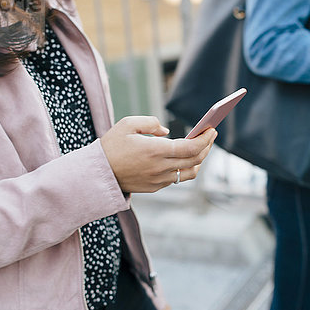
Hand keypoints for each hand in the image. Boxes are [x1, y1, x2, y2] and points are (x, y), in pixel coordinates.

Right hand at [100, 116, 216, 192]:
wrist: (98, 173)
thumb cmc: (111, 146)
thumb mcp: (128, 124)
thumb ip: (150, 122)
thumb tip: (167, 131)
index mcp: (155, 150)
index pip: (191, 147)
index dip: (205, 139)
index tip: (212, 129)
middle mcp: (160, 167)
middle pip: (195, 159)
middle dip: (207, 146)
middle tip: (210, 135)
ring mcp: (158, 180)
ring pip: (190, 172)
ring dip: (199, 160)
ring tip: (201, 148)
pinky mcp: (155, 187)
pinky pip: (177, 178)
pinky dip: (186, 168)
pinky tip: (185, 159)